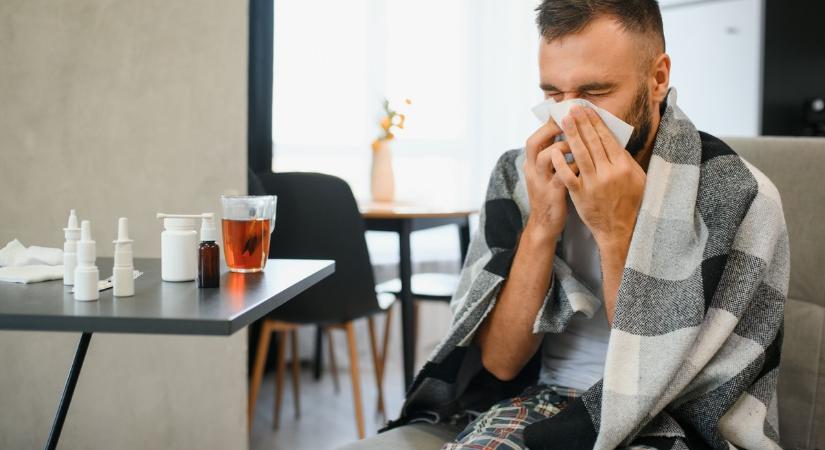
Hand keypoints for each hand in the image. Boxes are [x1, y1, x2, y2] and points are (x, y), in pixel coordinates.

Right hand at [523, 119, 578, 240]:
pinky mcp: (552, 193)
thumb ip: (553, 156)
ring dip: (562, 145)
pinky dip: (574, 166)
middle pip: (534, 142)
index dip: (548, 123)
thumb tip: (569, 135)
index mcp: (530, 163)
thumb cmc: (551, 195)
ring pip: (546, 156)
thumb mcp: (546, 173)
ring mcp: (540, 182)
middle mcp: (531, 170)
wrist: (545, 224)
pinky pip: (562, 175)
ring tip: (578, 141)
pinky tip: (586, 162)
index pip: (535, 137)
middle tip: (571, 119)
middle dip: (552, 128)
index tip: (565, 111)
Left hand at [549, 105, 645, 251]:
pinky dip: (561, 162)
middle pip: (593, 142)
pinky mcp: (580, 195)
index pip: (607, 138)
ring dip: (571, 135)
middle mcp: (609, 173)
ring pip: (580, 154)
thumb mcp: (636, 178)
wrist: (619, 229)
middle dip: (582, 123)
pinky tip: (554, 150)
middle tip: (572, 108)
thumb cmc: (630, 201)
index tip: (588, 110)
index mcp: (624, 166)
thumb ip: (625, 159)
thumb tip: (614, 140)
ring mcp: (594, 184)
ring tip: (564, 121)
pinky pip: (568, 175)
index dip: (596, 122)